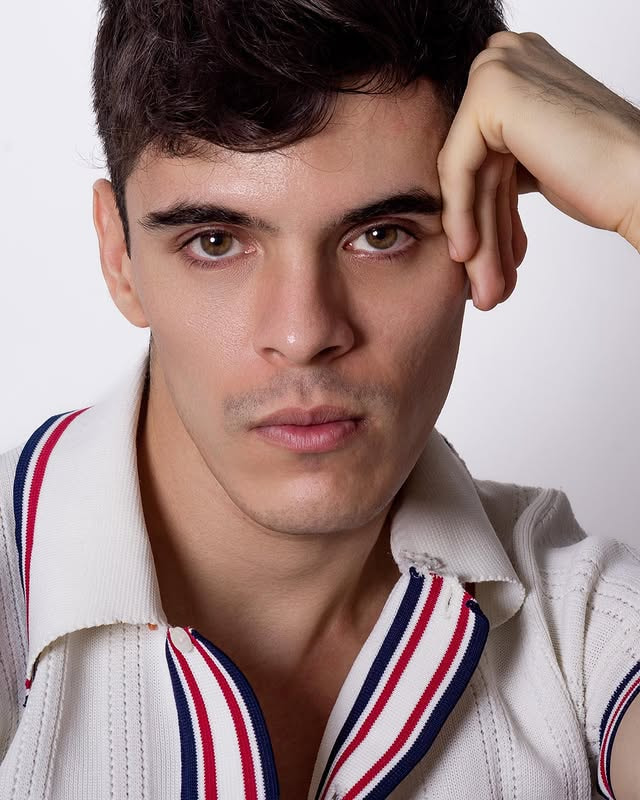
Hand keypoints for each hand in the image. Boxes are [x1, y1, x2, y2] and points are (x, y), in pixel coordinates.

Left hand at [437, 31, 639, 309]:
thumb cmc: (607, 179)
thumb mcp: (538, 165)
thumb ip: (501, 165)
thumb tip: (463, 196)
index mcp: (519, 68)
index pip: (484, 154)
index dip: (484, 216)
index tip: (487, 264)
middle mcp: (506, 57)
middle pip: (477, 166)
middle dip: (482, 234)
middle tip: (485, 287)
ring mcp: (498, 69)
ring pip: (467, 175)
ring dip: (477, 240)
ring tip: (484, 289)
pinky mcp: (492, 92)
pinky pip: (458, 167)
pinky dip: (461, 214)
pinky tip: (468, 254)